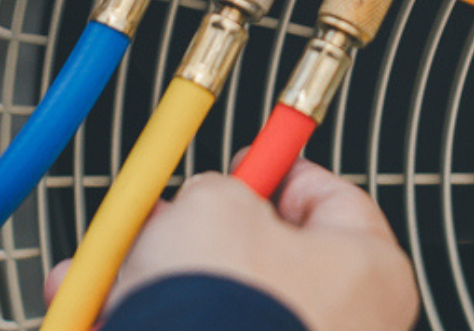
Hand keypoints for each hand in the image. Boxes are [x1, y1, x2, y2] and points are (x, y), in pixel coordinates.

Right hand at [45, 160, 418, 330]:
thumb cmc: (229, 307)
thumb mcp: (214, 205)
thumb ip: (219, 190)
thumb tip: (207, 201)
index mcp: (370, 270)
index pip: (332, 199)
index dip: (280, 170)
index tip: (246, 160)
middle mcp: (351, 323)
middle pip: (268, 258)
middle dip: (203, 237)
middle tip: (165, 221)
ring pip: (225, 308)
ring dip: (161, 285)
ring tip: (113, 274)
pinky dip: (152, 323)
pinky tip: (103, 314)